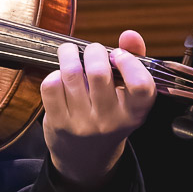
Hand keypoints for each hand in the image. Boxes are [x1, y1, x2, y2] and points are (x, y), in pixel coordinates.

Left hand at [40, 30, 155, 189]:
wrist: (86, 157)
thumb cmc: (109, 115)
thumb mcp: (128, 96)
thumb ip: (134, 62)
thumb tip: (130, 35)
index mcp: (134, 113)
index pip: (140, 86)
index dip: (130, 62)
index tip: (119, 54)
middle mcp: (110, 121)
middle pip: (99, 73)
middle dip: (94, 51)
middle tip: (92, 51)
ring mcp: (83, 124)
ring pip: (72, 75)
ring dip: (69, 55)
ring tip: (70, 52)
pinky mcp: (59, 123)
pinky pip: (51, 87)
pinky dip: (54, 74)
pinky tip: (60, 76)